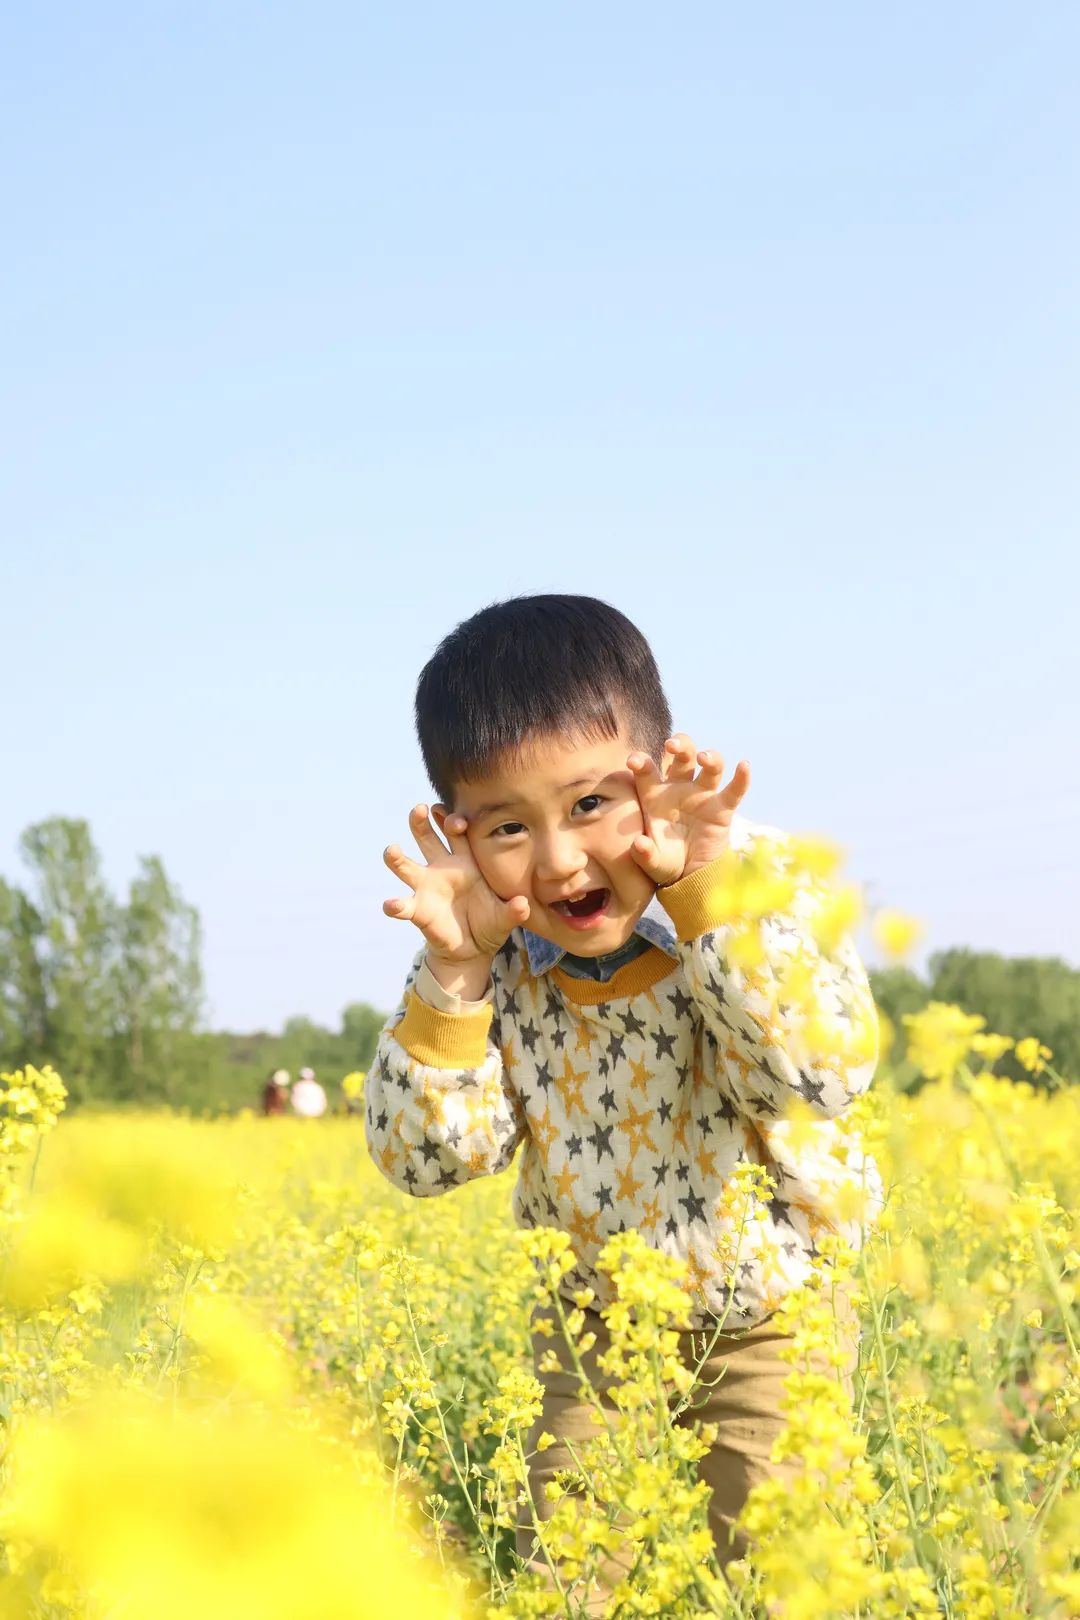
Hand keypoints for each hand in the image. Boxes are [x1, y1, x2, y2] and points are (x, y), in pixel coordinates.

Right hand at [382, 805, 529, 964]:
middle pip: (426, 838)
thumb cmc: (491, 923)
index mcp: (465, 862)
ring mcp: (427, 888)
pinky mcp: (418, 911)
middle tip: (419, 809)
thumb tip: (523, 905)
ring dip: (396, 857)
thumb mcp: (506, 917)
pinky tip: (391, 905)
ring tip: (391, 850)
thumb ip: (514, 910)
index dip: (455, 821)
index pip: (456, 832)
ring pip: (406, 866)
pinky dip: (395, 906)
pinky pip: (404, 906)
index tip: (459, 821)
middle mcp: (442, 868)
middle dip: (421, 822)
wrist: (474, 949)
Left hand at [627, 735, 749, 885]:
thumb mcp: (652, 861)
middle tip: (671, 745)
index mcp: (655, 794)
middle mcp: (679, 788)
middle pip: (682, 756)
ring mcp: (702, 795)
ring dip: (710, 757)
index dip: (641, 762)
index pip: (647, 770)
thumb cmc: (665, 861)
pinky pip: (734, 790)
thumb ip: (644, 854)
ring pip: (710, 767)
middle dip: (680, 745)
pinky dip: (741, 778)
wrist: (690, 875)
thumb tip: (638, 845)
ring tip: (704, 758)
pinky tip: (744, 766)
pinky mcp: (722, 809)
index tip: (633, 762)